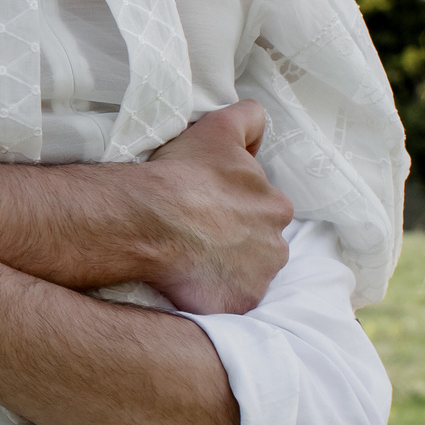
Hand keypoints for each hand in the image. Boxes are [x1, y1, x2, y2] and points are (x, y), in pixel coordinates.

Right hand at [140, 101, 292, 315]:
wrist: (148, 218)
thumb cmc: (182, 173)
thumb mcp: (219, 128)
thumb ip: (249, 119)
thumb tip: (260, 127)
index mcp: (277, 206)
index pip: (262, 209)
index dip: (233, 206)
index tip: (206, 206)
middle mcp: (277, 246)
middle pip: (258, 245)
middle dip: (234, 241)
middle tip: (196, 233)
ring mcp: (257, 280)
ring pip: (244, 274)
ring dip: (223, 268)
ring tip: (188, 258)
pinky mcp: (235, 305)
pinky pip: (225, 302)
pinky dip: (209, 295)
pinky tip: (185, 280)